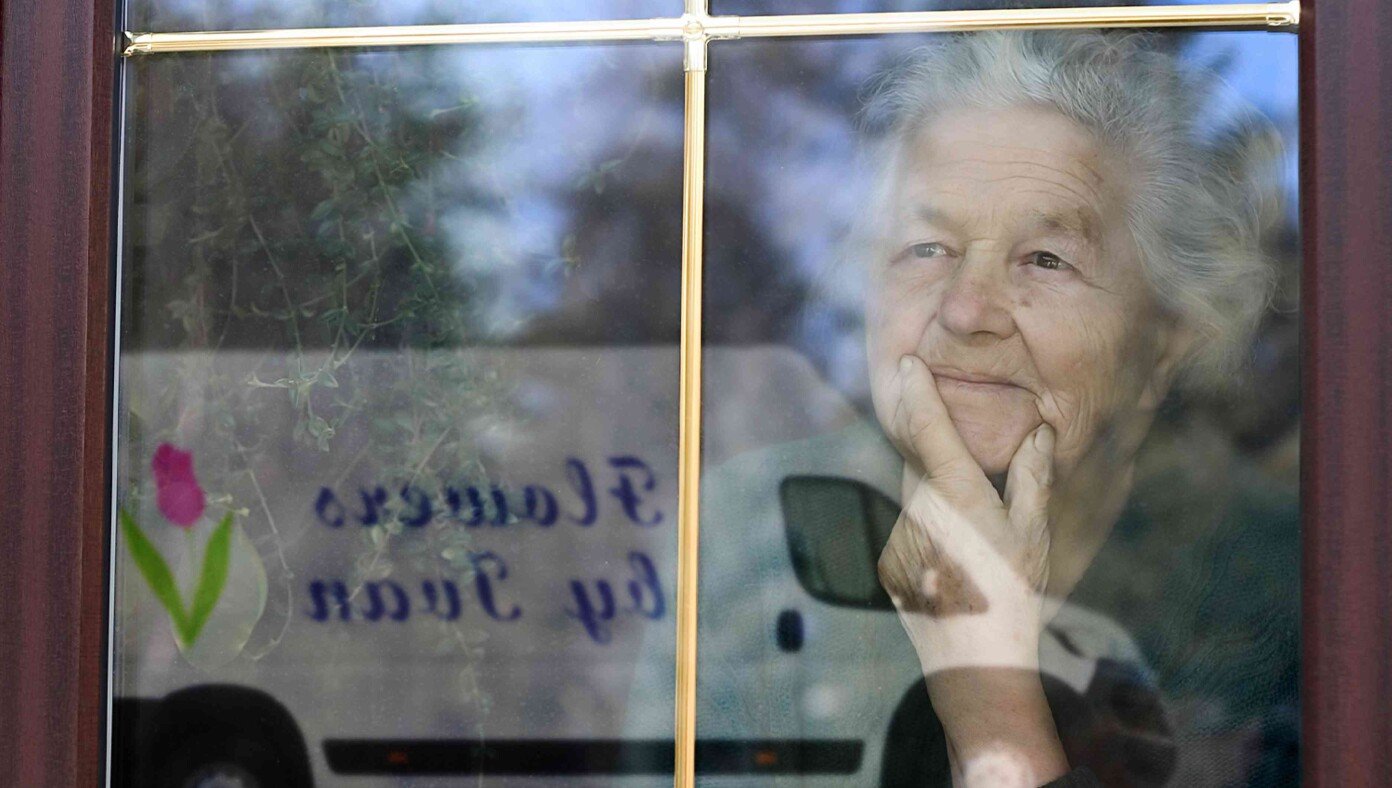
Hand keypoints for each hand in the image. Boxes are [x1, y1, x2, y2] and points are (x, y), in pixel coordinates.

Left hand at [877, 355, 1066, 784]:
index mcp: (955, 493)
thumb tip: (1037, 432)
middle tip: (953, 428)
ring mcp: (900, 536)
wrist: (972, 662)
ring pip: (914, 495)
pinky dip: (929, 529)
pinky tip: (956, 557)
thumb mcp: (1032, 532)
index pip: (927, 426)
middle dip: (931, 440)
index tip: (908, 362)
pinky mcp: (890, 562)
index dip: (917, 390)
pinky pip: (910, 529)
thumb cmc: (1012, 596)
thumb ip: (1032, 476)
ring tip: (970, 518)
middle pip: (919, 458)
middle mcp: (918, 508)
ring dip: (936, 491)